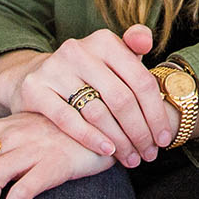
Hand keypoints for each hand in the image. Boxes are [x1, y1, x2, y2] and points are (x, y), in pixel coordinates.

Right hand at [0, 26, 178, 166]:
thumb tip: (146, 41)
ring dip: (119, 140)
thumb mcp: (111, 56)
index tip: (164, 138)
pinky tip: (107, 151)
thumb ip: (133, 46)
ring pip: (97, 112)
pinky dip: (90, 138)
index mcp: (104, 41)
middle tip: (149, 154)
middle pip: (121, 98)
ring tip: (131, 158)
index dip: (156, 112)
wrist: (34, 77)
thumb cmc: (87, 72)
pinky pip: (67, 119)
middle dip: (140, 132)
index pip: (140, 80)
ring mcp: (55, 68)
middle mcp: (79, 50)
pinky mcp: (35, 89)